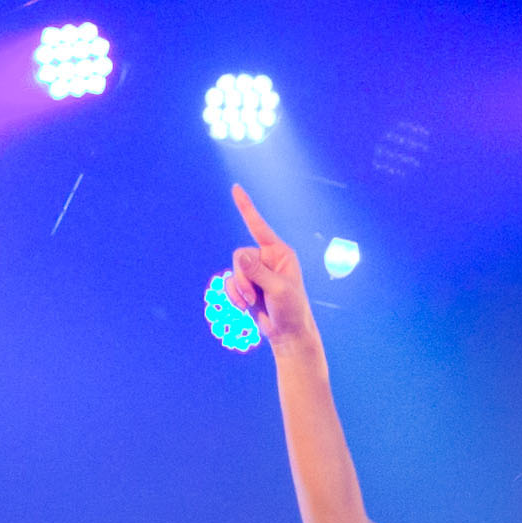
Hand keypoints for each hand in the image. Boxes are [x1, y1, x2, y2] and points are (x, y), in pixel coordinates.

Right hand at [224, 187, 311, 345]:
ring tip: (251, 303)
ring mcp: (256, 272)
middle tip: (252, 295)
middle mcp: (267, 258)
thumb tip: (239, 255)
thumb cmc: (291, 310)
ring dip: (238, 290)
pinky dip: (234, 296)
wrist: (288, 333)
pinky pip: (230, 283)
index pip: (259, 227)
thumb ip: (257, 272)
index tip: (235, 188)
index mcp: (280, 253)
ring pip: (233, 271)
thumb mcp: (278, 289)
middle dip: (243, 277)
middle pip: (240, 256)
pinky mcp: (247, 285)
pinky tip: (245, 306)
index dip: (246, 208)